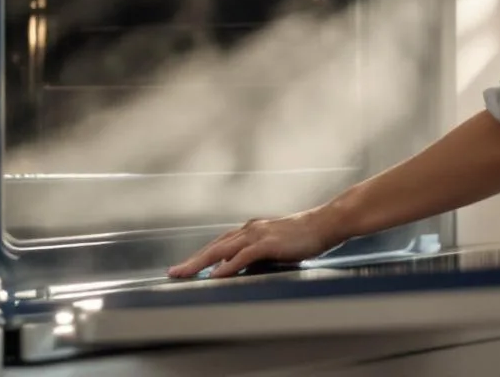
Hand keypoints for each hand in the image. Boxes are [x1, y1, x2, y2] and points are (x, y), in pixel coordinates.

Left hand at [167, 209, 343, 278]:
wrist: (326, 223)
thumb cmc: (306, 235)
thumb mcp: (277, 245)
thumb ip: (260, 254)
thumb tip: (244, 267)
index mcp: (251, 230)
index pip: (219, 244)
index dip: (200, 256)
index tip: (185, 266)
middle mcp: (250, 229)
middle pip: (214, 247)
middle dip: (192, 261)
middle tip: (173, 272)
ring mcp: (258, 234)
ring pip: (221, 250)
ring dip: (200, 262)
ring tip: (184, 274)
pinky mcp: (268, 243)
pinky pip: (242, 256)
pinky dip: (226, 266)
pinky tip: (215, 275)